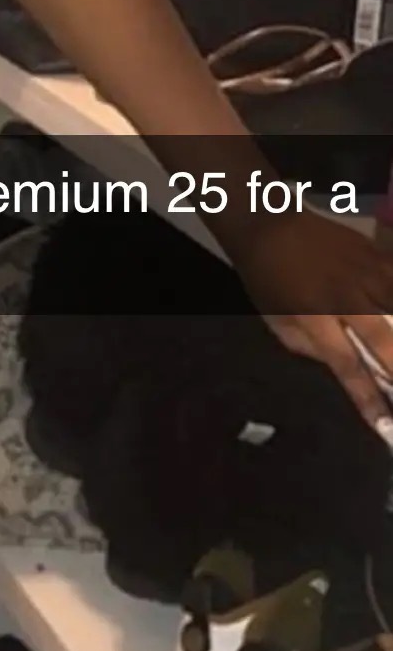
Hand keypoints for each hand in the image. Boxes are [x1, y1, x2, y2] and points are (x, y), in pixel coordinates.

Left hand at [234, 208, 392, 437]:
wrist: (269, 224)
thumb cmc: (268, 278)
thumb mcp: (277, 321)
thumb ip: (309, 348)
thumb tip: (343, 367)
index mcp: (315, 319)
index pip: (348, 366)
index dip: (368, 398)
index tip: (386, 426)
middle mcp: (346, 299)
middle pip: (386, 340)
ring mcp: (366, 274)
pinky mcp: (377, 255)